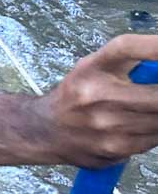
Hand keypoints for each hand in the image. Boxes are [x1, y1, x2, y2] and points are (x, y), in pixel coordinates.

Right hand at [40, 35, 157, 166]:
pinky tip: (141, 124)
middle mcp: (97, 93)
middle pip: (157, 93)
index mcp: (92, 67)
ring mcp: (108, 123)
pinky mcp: (118, 147)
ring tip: (146, 107)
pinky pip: (156, 137)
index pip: (126, 47)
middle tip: (155, 92)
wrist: (47, 130)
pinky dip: (155, 129)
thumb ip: (129, 62)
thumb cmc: (78, 94)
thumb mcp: (92, 67)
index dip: (152, 46)